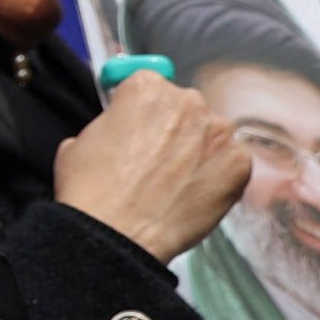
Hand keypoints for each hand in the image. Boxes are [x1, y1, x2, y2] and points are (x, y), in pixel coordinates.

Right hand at [54, 71, 251, 262]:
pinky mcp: (239, 164)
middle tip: (156, 159)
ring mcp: (218, 132)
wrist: (117, 234)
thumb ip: (111, 124)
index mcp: (146, 87)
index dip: (142, 111)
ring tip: (174, 182)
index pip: (150, 86)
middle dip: (174, 128)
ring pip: (211, 135)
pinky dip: (216, 176)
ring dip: (197, 151)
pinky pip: (231, 163)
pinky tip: (192, 193)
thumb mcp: (80, 141)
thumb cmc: (93, 191)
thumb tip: (122, 129)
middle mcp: (188, 101)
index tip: (140, 126)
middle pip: (185, 107)